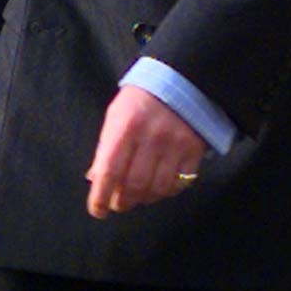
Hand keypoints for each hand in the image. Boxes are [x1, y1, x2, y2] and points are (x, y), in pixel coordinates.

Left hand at [85, 87, 204, 219]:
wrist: (180, 79)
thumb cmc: (140, 101)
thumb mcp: (116, 117)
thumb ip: (106, 149)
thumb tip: (96, 180)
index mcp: (125, 127)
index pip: (109, 171)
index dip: (101, 196)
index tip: (97, 211)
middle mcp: (150, 137)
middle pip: (134, 185)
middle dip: (122, 201)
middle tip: (118, 204)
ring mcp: (175, 144)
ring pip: (157, 188)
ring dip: (144, 199)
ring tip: (138, 197)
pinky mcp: (194, 150)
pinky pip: (179, 183)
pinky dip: (166, 191)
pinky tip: (159, 187)